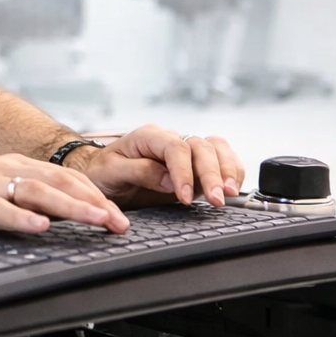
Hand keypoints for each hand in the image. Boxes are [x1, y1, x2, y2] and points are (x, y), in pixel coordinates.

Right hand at [0, 153, 128, 240]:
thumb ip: (25, 201)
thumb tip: (59, 216)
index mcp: (16, 167)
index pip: (65, 179)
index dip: (95, 196)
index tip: (119, 216)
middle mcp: (6, 170)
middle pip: (59, 183)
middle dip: (94, 203)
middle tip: (120, 222)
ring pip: (37, 193)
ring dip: (70, 208)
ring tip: (95, 221)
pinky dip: (22, 219)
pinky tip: (40, 228)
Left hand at [72, 125, 244, 208]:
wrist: (102, 176)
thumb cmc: (103, 172)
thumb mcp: (111, 172)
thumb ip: (139, 172)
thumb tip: (169, 180)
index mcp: (149, 136)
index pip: (175, 147)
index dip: (184, 171)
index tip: (185, 196)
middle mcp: (170, 140)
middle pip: (201, 147)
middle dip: (211, 174)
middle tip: (216, 200)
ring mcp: (185, 152)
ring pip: (216, 149)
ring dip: (227, 170)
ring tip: (230, 193)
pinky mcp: (194, 166)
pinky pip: (221, 159)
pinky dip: (231, 171)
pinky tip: (232, 187)